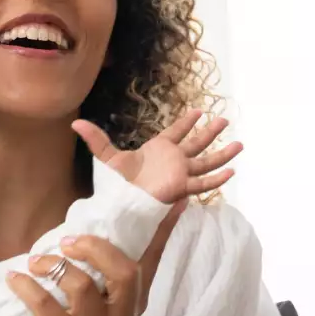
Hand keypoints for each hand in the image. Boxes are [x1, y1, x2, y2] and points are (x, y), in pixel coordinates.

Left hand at [6, 202, 183, 315]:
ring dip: (52, 265)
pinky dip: (25, 285)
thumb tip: (112, 220)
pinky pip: (42, 304)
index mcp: (134, 302)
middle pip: (123, 272)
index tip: (173, 200)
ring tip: (35, 262)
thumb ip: (105, 266)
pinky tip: (15, 278)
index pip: (151, 261)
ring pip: (81, 286)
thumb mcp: (99, 299)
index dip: (162, 231)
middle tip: (68, 242)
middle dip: (94, 248)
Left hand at [72, 110, 241, 203]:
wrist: (121, 204)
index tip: (198, 111)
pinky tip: (231, 172)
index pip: (176, 132)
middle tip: (225, 119)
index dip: (186, 122)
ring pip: (205, 161)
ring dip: (221, 153)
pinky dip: (216, 179)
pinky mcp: (181, 187)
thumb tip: (74, 123)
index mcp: (159, 149)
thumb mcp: (106, 157)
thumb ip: (95, 139)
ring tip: (239, 144)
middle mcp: (173, 160)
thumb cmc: (115, 183)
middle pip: (196, 143)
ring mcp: (180, 173)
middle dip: (210, 132)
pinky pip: (202, 183)